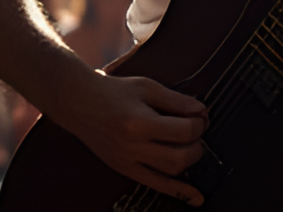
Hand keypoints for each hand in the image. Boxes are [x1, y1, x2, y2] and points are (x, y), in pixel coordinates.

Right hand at [58, 71, 208, 206]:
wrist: (81, 103)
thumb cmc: (112, 92)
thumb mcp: (147, 87)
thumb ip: (176, 100)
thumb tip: (201, 111)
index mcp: (138, 123)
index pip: (182, 131)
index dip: (199, 123)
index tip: (201, 116)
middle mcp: (132, 147)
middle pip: (179, 157)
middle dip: (197, 144)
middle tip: (198, 130)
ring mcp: (128, 162)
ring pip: (169, 173)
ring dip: (189, 161)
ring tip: (191, 145)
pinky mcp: (125, 170)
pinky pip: (155, 185)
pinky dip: (177, 191)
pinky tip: (194, 196)